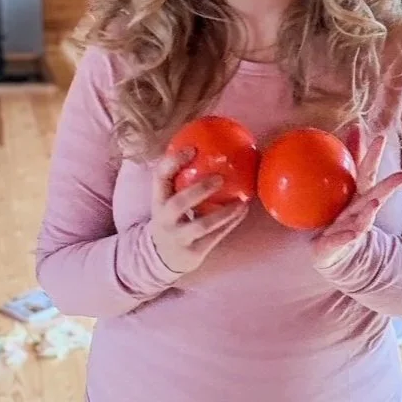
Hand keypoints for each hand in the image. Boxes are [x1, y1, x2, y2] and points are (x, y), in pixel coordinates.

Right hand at [150, 146, 249, 274]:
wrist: (163, 257)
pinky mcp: (193, 252)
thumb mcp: (169, 200)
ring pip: (201, 225)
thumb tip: (210, 145)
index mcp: (158, 200)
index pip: (160, 177)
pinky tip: (243, 210)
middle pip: (179, 203)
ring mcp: (178, 237)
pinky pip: (214, 237)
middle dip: (199, 190)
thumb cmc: (173, 218)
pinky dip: (230, 224)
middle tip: (220, 178)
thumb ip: (182, 178)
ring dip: (223, 213)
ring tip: (241, 201)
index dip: (173, 162)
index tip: (192, 148)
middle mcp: (165, 218)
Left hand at [311, 127, 401, 270]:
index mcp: (358, 196)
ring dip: (370, 212)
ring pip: (364, 220)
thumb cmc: (335, 217)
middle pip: (376, 197)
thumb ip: (343, 161)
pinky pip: (342, 241)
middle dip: (390, 186)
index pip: (367, 172)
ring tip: (375, 203)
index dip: (374, 155)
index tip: (381, 137)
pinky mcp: (338, 244)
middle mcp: (360, 211)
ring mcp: (352, 229)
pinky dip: (347, 237)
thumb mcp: (338, 189)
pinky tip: (352, 234)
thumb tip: (352, 128)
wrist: (329, 252)